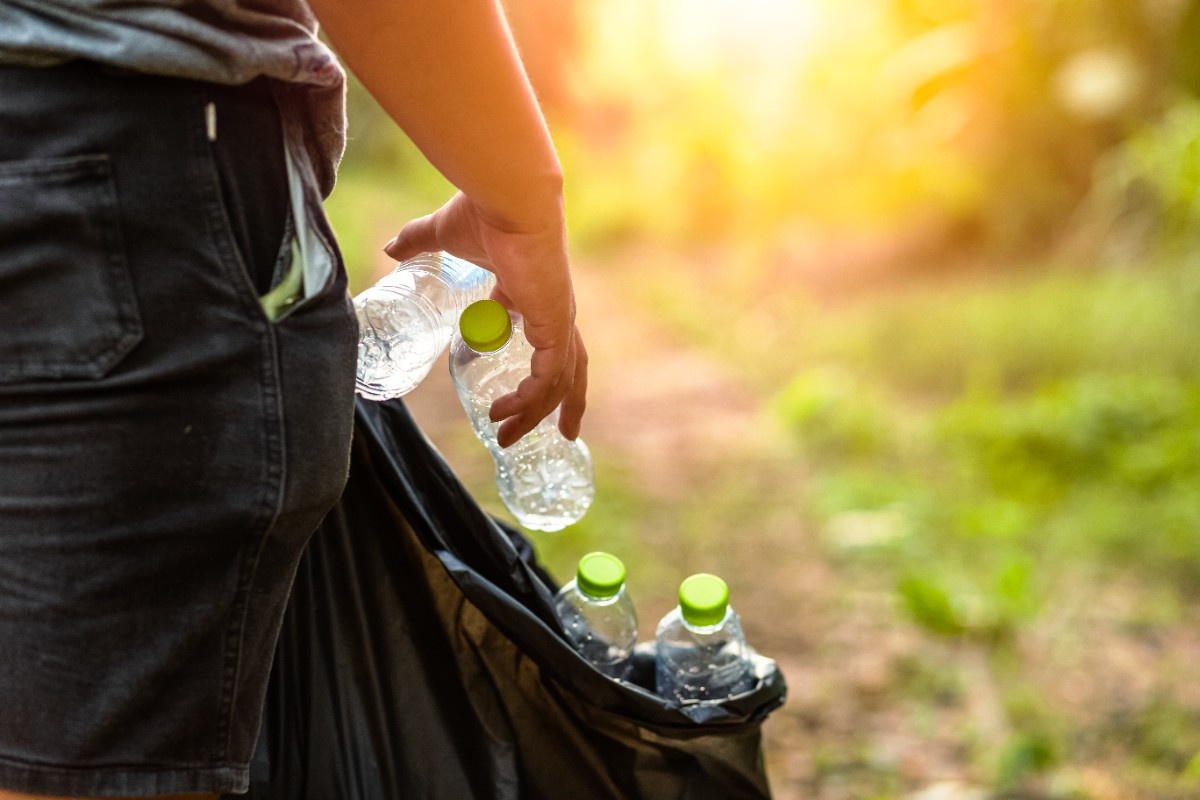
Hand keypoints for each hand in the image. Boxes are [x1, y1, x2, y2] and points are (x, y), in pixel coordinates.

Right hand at [384, 191, 586, 447]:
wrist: (509, 199)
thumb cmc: (483, 210)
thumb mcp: (445, 235)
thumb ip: (418, 242)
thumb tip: (389, 250)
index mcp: (535, 294)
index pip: (547, 341)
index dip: (536, 369)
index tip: (512, 393)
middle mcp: (554, 311)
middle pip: (569, 369)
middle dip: (564, 404)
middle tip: (559, 437)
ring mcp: (558, 319)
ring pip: (559, 381)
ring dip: (534, 414)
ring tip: (507, 438)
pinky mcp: (554, 325)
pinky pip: (548, 377)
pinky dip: (531, 399)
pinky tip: (506, 413)